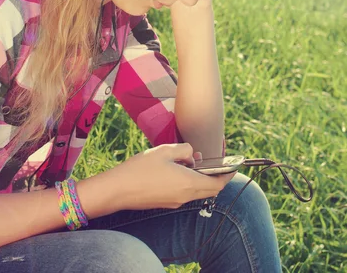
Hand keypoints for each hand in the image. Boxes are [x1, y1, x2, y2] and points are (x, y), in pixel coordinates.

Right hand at [111, 143, 235, 210]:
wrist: (118, 190)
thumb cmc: (141, 169)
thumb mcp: (165, 151)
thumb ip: (184, 150)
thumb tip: (192, 155)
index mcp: (189, 184)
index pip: (218, 183)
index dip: (228, 174)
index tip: (233, 166)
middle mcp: (185, 196)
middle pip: (210, 189)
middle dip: (215, 176)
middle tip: (213, 160)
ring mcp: (175, 202)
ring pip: (197, 191)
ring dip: (200, 177)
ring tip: (190, 159)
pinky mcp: (166, 202)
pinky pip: (185, 193)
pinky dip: (188, 182)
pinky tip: (177, 168)